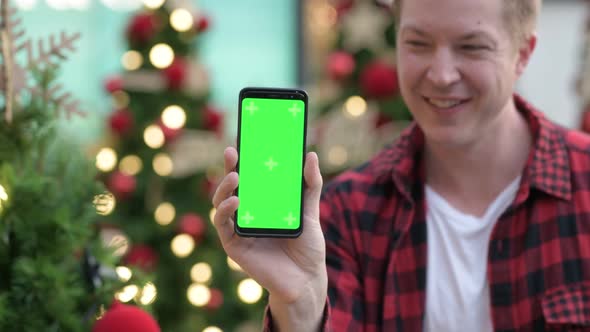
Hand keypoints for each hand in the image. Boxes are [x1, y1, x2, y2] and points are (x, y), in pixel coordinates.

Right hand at [212, 146, 325, 304]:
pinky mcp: (234, 246)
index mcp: (262, 204)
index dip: (242, 160)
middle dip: (229, 168)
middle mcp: (247, 215)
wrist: (307, 279)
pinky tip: (234, 202)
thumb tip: (310, 155)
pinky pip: (223, 225)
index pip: (248, 178)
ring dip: (224, 188)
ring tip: (235, 176)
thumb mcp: (310, 212)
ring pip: (220, 203)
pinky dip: (224, 211)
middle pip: (231, 187)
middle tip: (232, 153)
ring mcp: (238, 229)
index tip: (242, 142)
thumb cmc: (308, 246)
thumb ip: (310, 185)